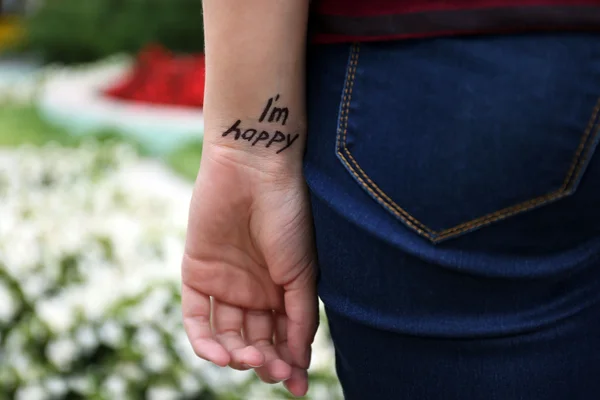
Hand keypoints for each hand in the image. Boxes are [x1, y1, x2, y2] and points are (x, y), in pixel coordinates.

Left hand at [181, 145, 317, 396]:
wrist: (255, 171)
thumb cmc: (288, 216)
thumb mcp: (304, 271)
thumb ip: (300, 315)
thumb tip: (301, 360)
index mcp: (283, 289)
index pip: (285, 337)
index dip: (290, 363)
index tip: (297, 387)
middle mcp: (254, 290)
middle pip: (257, 340)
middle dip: (265, 360)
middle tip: (273, 370)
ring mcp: (226, 284)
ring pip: (228, 335)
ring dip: (237, 354)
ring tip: (248, 358)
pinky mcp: (197, 274)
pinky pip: (197, 318)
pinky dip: (205, 341)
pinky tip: (220, 353)